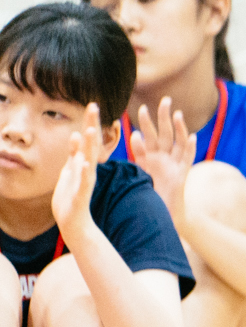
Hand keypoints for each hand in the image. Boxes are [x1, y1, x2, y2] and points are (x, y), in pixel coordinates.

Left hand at [52, 104, 107, 242]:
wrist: (74, 223)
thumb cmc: (71, 197)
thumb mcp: (71, 170)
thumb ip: (74, 153)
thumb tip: (76, 133)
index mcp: (83, 163)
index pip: (89, 139)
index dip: (90, 122)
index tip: (92, 104)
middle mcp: (87, 170)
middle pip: (91, 144)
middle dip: (92, 125)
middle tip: (94, 106)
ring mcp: (84, 182)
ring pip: (88, 161)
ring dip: (89, 146)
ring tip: (89, 130)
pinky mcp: (80, 195)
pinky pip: (84, 183)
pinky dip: (85, 172)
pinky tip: (84, 162)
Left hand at [128, 98, 196, 215]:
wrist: (164, 217)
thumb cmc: (150, 197)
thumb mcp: (139, 174)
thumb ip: (138, 155)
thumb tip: (134, 135)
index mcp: (150, 158)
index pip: (148, 137)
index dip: (145, 123)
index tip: (140, 108)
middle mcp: (164, 158)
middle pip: (165, 134)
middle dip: (164, 117)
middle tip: (163, 100)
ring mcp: (174, 165)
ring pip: (177, 142)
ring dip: (178, 128)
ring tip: (177, 113)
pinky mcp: (182, 174)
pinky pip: (188, 159)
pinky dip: (190, 148)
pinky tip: (191, 137)